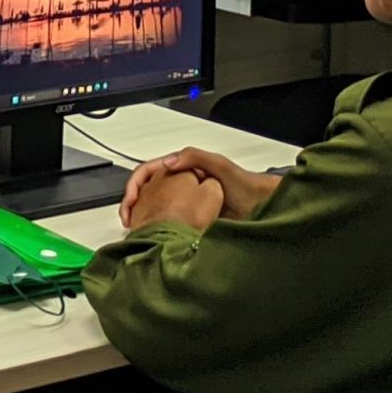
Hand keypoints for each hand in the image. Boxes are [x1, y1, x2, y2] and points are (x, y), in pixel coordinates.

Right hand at [127, 147, 283, 223]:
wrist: (263, 207)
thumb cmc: (245, 185)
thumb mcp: (219, 165)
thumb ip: (195, 157)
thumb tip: (168, 163)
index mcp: (181, 168)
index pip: (147, 172)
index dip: (135, 184)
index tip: (132, 200)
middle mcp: (179, 185)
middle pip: (146, 190)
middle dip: (132, 203)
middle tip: (128, 218)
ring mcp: (184, 203)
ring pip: (153, 207)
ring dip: (141, 216)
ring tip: (137, 228)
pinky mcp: (190, 220)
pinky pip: (168, 223)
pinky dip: (157, 228)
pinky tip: (155, 235)